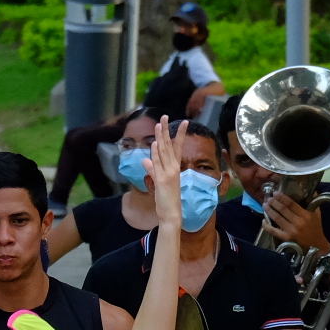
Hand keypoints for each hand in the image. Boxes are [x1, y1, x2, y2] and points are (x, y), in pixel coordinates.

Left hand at [147, 120, 184, 242]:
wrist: (171, 214)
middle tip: (165, 116)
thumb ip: (152, 170)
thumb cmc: (166, 200)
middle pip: (170, 145)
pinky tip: (155, 143)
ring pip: (164, 151)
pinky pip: (158, 163)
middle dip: (167, 130)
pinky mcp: (162, 179)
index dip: (180, 135)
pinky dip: (156, 153)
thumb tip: (145, 161)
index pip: (178, 148)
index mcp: (175, 168)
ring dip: (161, 137)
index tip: (184, 122)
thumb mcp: (158, 182)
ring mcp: (168, 173)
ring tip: (159, 123)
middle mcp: (173, 168)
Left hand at [262, 191, 329, 254]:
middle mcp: (298, 222)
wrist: (317, 245)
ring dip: (269, 211)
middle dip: (274, 203)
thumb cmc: (316, 227)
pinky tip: (263, 220)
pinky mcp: (286, 238)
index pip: (291, 204)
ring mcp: (291, 231)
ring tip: (264, 205)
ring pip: (277, 218)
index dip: (282, 197)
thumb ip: (314, 201)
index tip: (275, 193)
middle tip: (268, 198)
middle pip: (282, 210)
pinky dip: (267, 226)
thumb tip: (310, 189)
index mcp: (305, 215)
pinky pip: (274, 231)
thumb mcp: (317, 213)